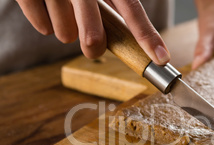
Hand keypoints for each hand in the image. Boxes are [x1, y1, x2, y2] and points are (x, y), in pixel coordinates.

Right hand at [16, 0, 169, 63]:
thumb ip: (116, 8)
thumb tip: (133, 43)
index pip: (132, 10)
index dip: (147, 37)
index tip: (162, 59)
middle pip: (93, 36)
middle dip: (93, 46)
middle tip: (91, 43)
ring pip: (65, 35)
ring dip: (67, 31)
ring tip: (65, 12)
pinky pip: (42, 26)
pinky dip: (45, 24)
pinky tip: (48, 10)